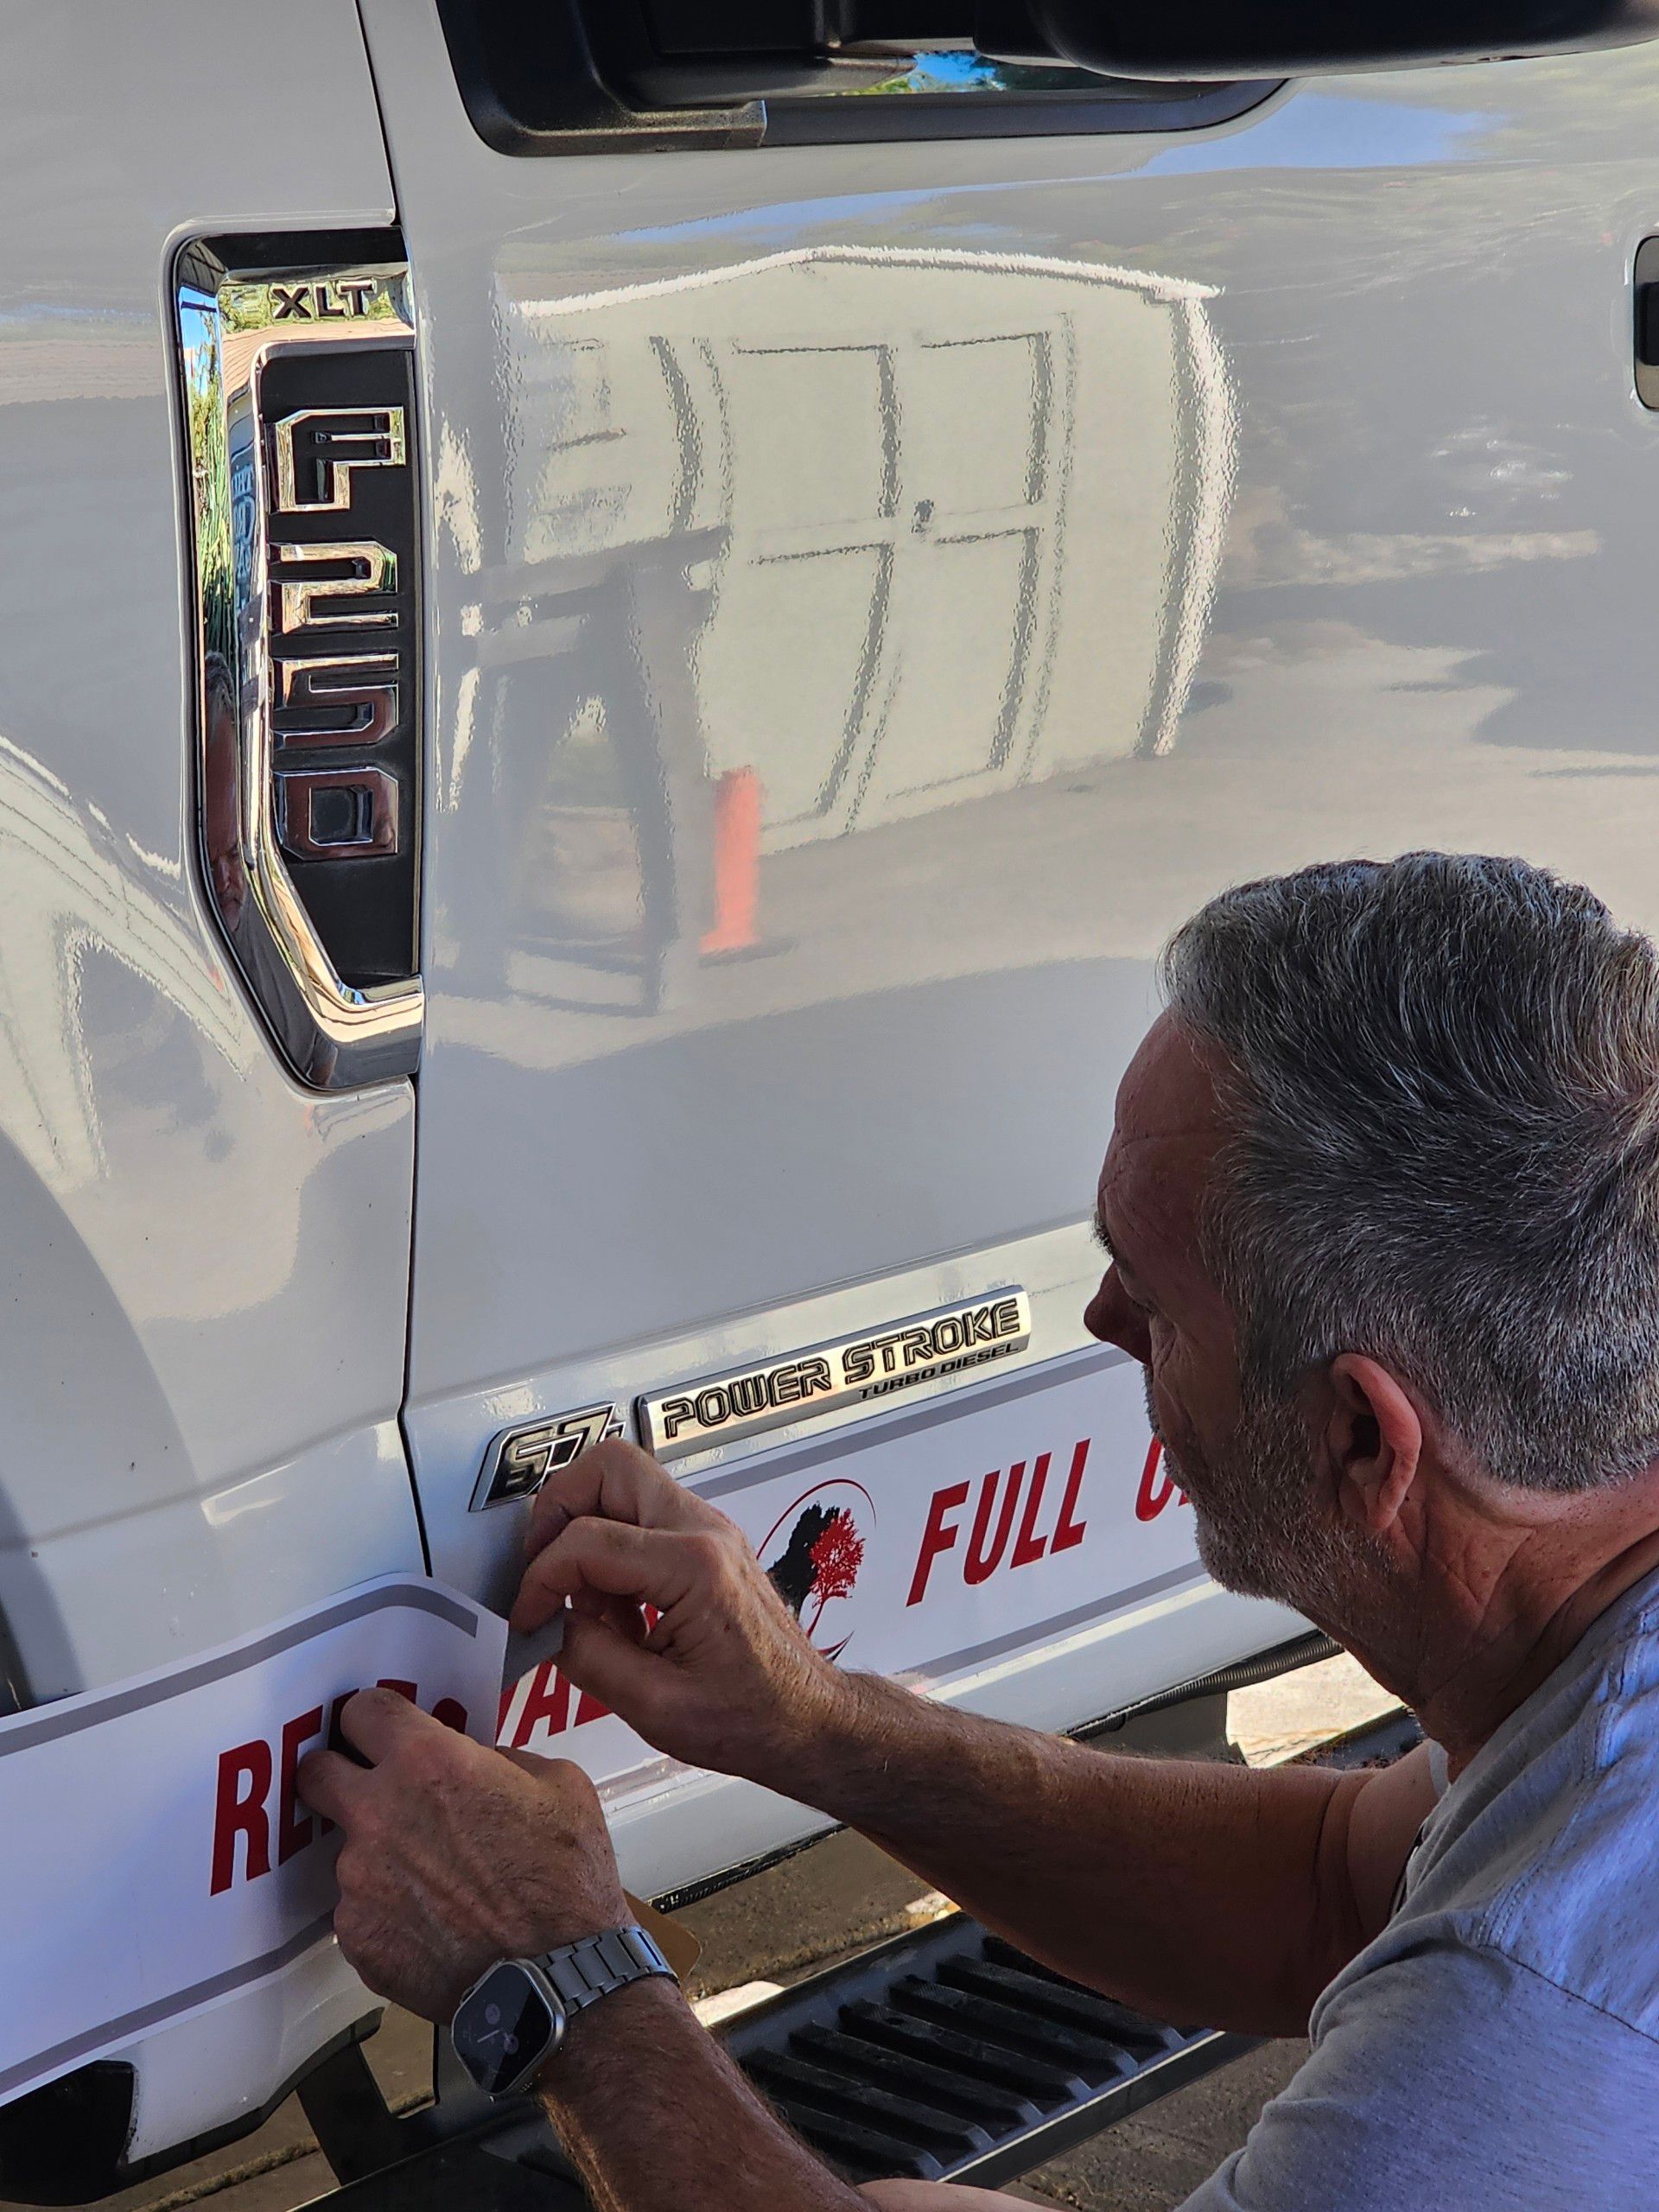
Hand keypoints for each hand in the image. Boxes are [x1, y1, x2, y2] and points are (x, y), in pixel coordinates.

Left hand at [296, 1688, 629, 2021]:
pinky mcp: (356, 1938)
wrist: (556, 1980)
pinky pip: (362, 1909)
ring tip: (436, 1885)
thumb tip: (475, 1763)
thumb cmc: (566, 1878)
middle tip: (371, 1790)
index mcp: (427, 1763)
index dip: (374, 1718)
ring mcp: (358, 1881)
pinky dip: (388, 1912)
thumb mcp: (558, 1785)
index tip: (384, 1732)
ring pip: (350, 1851)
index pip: (362, 1710)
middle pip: (314, 1773)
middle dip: (336, 1775)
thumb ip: (500, 1759)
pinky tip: (434, 1925)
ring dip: (380, 1857)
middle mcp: (378, 1815)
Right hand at [512, 1440, 851, 1786]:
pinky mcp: (708, 1541)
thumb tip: (544, 1624)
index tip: (526, 1619)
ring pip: (624, 1481)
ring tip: (582, 1600)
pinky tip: (613, 1610)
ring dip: (585, 1527)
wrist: (809, 1717)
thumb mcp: (655, 1706)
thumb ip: (588, 1657)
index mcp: (694, 1567)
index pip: (587, 1541)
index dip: (540, 1581)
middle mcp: (704, 1530)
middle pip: (609, 1468)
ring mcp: (710, 1529)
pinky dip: (611, 1545)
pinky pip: (642, 1514)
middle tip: (543, 1573)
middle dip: (558, 1512)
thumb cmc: (750, 1718)